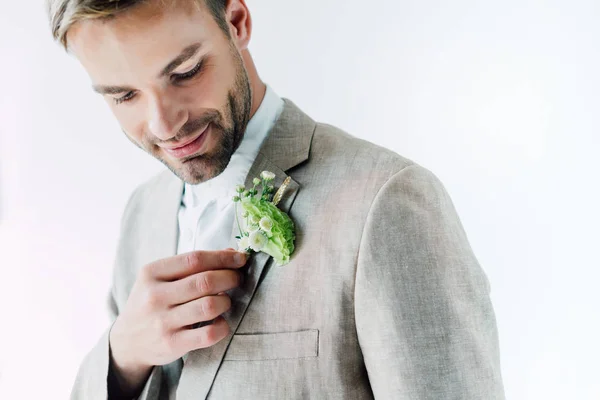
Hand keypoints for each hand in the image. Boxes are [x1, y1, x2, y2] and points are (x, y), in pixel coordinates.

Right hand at [108, 249, 246, 394]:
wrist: (127, 341)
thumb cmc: (152, 302)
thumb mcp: (161, 278)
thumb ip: (193, 265)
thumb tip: (232, 253)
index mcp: (151, 273)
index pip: (194, 259)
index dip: (222, 257)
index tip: (240, 258)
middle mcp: (155, 296)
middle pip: (205, 281)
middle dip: (230, 277)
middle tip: (237, 279)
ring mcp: (162, 322)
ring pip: (210, 306)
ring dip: (226, 301)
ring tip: (225, 301)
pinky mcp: (172, 344)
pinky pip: (209, 334)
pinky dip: (223, 326)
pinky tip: (220, 322)